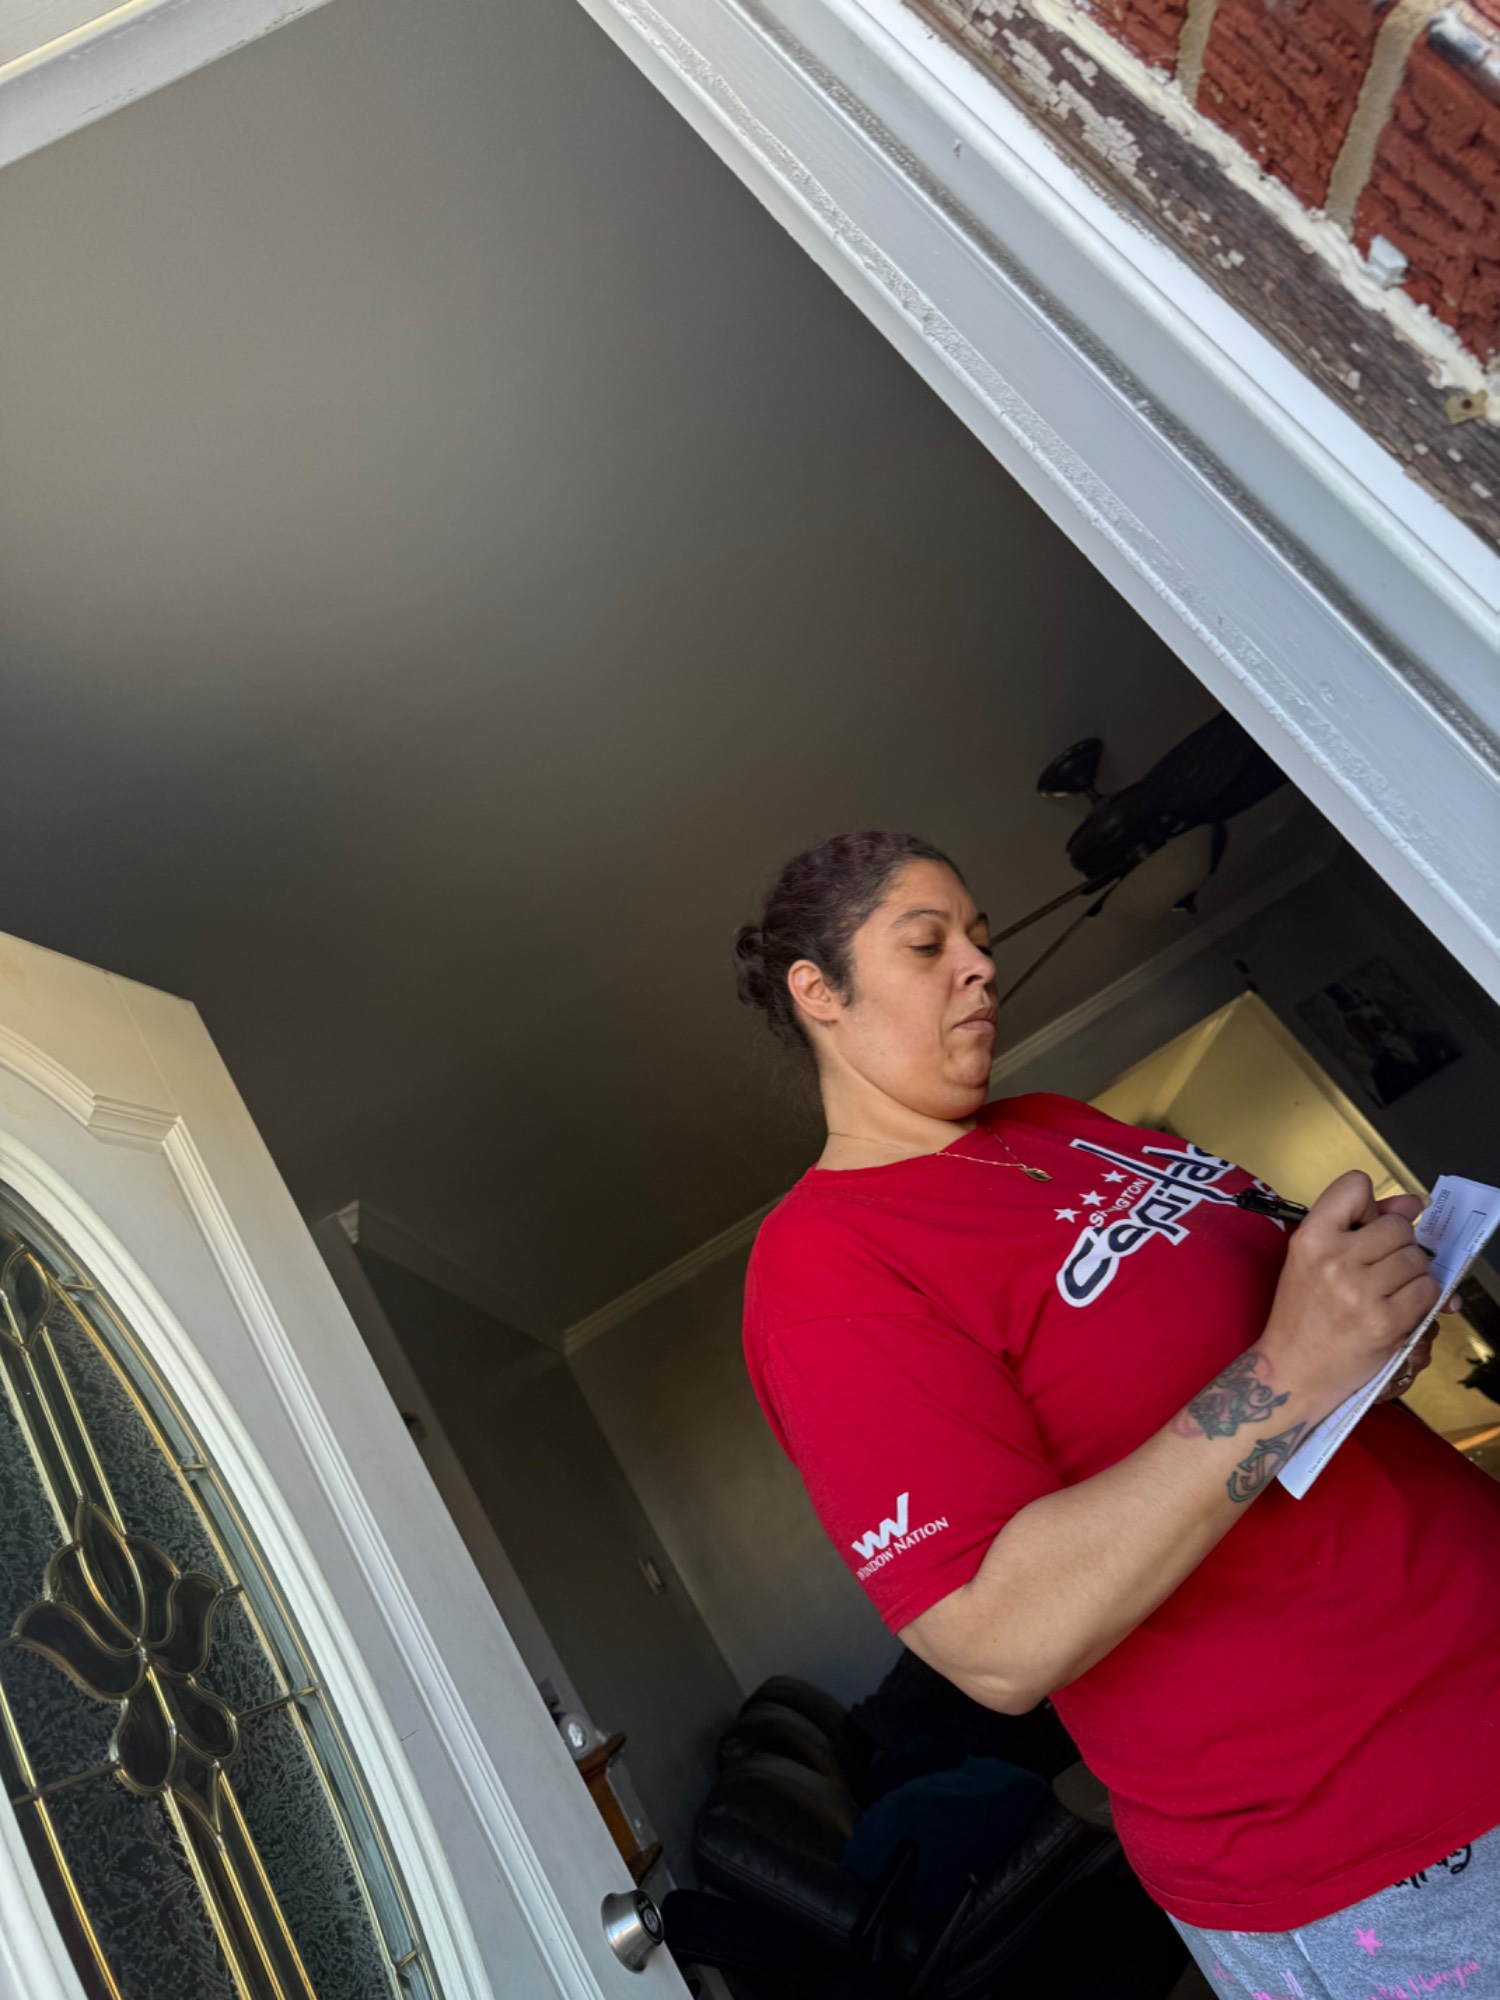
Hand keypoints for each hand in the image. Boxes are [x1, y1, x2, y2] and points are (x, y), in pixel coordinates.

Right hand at [1262, 1172, 1442, 1408]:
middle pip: (1398, 1227)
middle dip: (1397, 1246)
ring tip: (1386, 1292)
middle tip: (1377, 1270)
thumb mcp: (1315, 1260)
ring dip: (1411, 1274)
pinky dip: (1422, 1299)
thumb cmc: (1303, 1313)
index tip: (1368, 1226)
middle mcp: (1333, 1259)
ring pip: (1418, 1259)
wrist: (1293, 1372)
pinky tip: (1398, 1309)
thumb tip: (1413, 1203)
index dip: (1370, 1205)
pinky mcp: (1386, 1321)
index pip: (1356, 1185)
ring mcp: (1361, 1292)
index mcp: (1310, 1238)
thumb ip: (1360, 1224)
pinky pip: (1428, 1291)